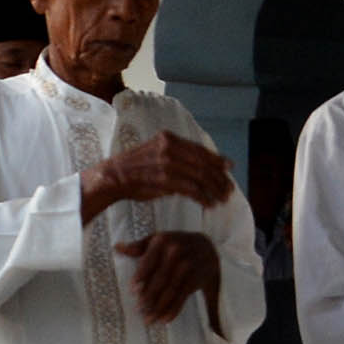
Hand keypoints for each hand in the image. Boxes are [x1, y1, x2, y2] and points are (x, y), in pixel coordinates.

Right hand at [90, 132, 234, 213]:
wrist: (114, 176)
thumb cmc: (135, 168)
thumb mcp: (156, 152)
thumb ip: (177, 156)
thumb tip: (200, 167)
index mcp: (169, 138)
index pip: (199, 149)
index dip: (216, 159)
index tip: (229, 167)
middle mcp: (170, 147)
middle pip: (203, 163)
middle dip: (219, 177)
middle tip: (229, 189)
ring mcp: (168, 163)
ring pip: (200, 176)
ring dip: (213, 189)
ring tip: (221, 199)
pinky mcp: (165, 179)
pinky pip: (191, 189)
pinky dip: (202, 198)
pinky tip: (208, 204)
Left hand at [116, 231, 221, 324]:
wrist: (207, 249)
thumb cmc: (176, 243)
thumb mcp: (159, 239)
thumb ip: (138, 245)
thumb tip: (117, 248)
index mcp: (163, 241)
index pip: (149, 262)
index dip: (140, 277)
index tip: (132, 292)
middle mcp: (176, 252)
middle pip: (160, 280)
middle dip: (148, 297)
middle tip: (139, 309)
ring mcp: (187, 267)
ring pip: (170, 291)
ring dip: (158, 307)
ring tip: (148, 319)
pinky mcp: (195, 280)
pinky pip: (182, 297)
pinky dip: (173, 310)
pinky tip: (164, 320)